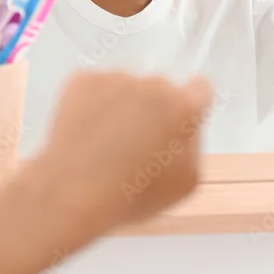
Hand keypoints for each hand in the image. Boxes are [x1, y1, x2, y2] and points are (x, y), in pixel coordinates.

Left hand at [37, 71, 213, 229]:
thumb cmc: (133, 194)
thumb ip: (194, 146)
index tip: (177, 120)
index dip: (190, 105)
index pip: (200, 88)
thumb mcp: (187, 183)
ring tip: (105, 143)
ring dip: (121, 106)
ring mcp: (117, 79)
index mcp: (186, 108)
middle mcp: (154, 84)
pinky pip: (94, 87)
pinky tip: (86, 134)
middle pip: (160, 89)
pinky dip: (91, 104)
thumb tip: (185, 132)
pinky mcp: (83, 80)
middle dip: (153, 108)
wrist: (73, 191)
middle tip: (136, 142)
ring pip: (125, 87)